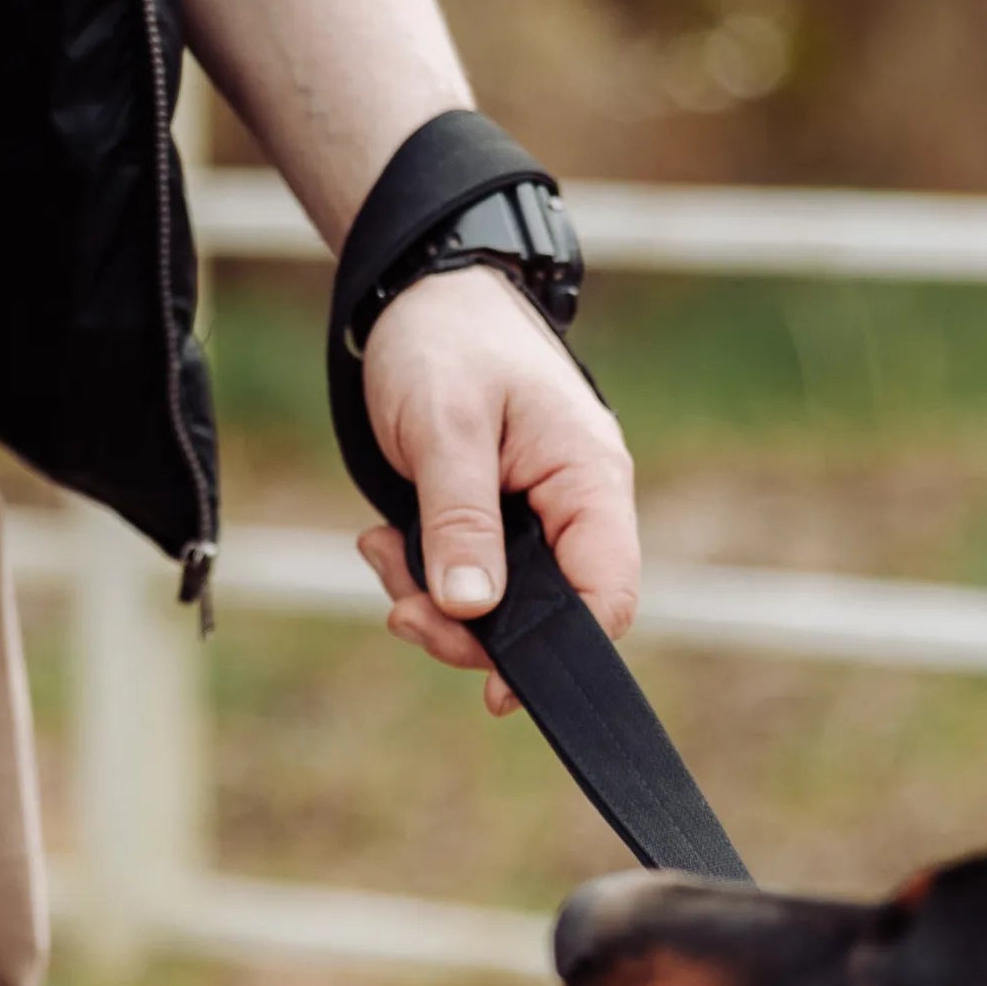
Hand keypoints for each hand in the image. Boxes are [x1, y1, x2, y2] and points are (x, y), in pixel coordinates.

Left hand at [357, 267, 640, 716]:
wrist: (417, 293)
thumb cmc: (445, 342)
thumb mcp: (446, 428)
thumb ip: (461, 519)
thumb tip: (473, 608)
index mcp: (589, 481)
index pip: (607, 595)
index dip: (563, 655)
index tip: (498, 692)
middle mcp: (574, 505)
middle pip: (548, 614)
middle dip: (468, 629)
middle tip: (402, 611)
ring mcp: (535, 512)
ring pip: (499, 602)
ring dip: (434, 598)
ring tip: (379, 552)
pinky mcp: (495, 515)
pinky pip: (469, 572)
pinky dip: (422, 571)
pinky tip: (382, 541)